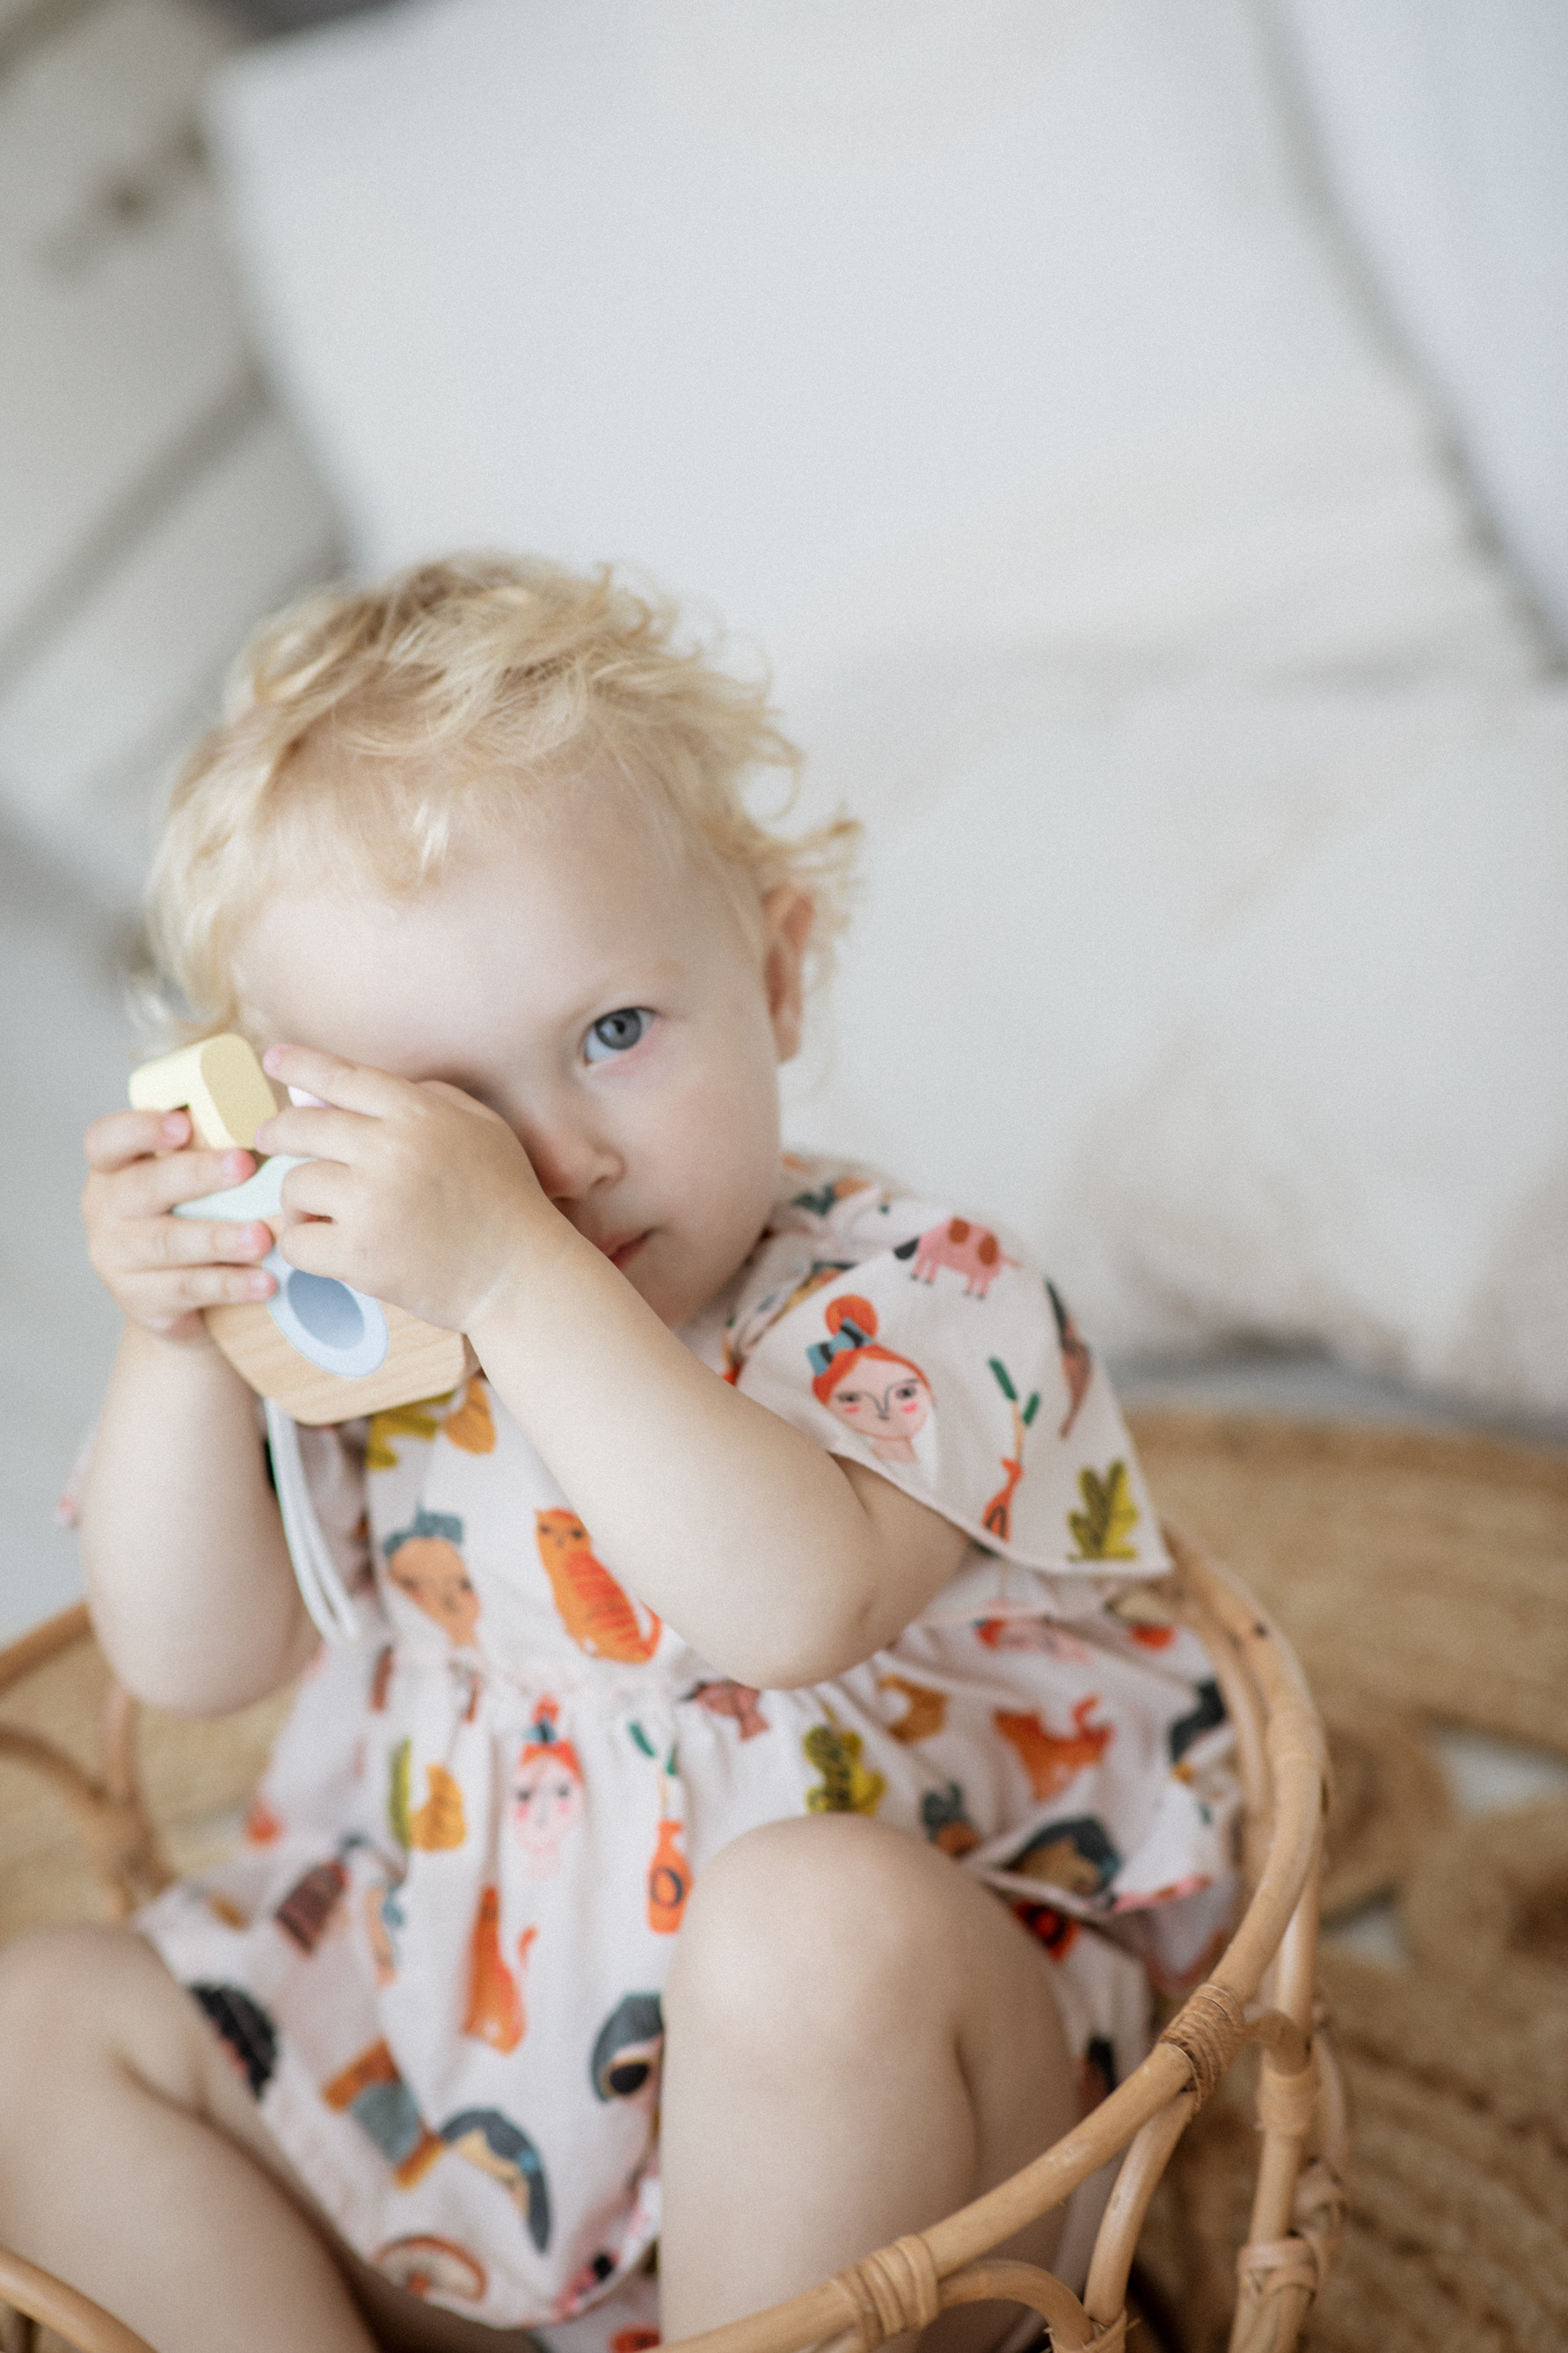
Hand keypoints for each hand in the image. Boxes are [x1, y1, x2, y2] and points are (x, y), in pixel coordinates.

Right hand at [82, 1109, 277, 1341]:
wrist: (171, 1296)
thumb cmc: (188, 1215)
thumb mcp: (186, 1179)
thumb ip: (209, 1146)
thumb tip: (274, 1118)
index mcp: (114, 1168)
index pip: (108, 1140)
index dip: (140, 1129)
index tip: (182, 1123)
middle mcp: (106, 1209)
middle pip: (145, 1187)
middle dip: (197, 1174)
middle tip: (244, 1165)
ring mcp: (118, 1256)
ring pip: (169, 1243)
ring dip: (219, 1238)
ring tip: (262, 1237)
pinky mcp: (140, 1298)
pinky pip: (188, 1288)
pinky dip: (230, 1284)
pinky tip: (266, 1282)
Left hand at [253, 1046, 559, 1331]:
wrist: (522, 1275)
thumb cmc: (505, 1201)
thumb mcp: (484, 1128)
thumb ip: (429, 1098)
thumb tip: (356, 1090)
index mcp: (420, 1114)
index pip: (344, 1077)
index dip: (301, 1064)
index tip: (273, 1058)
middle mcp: (391, 1149)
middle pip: (301, 1126)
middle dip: (276, 1132)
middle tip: (268, 1138)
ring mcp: (372, 1202)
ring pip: (294, 1184)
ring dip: (300, 1198)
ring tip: (322, 1212)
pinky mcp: (358, 1254)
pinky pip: (295, 1240)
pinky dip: (303, 1244)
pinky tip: (325, 1246)